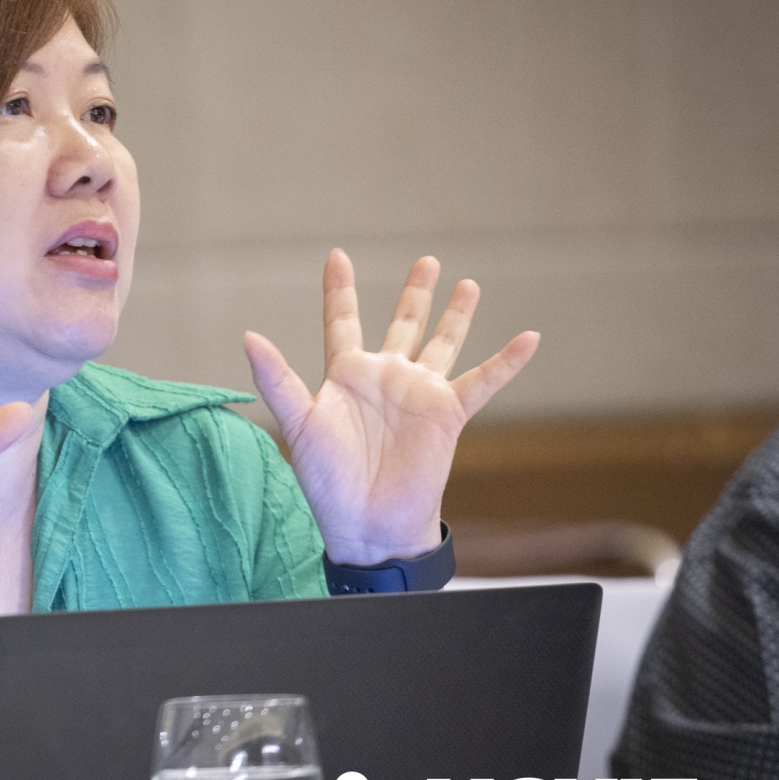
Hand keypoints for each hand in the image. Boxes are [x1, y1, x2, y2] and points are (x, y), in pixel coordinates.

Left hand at [242, 250, 538, 564]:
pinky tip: (530, 338)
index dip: (340, 290)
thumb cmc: (327, 480)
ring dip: (455, 316)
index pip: (342, 321)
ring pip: (441, 343)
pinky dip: (507, 361)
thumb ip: (277, 379)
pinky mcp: (448, 414)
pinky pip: (483, 381)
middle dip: (415, 294)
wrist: (367, 523)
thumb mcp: (298, 424)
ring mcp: (418, 394)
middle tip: (427, 261)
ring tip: (468, 284)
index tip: (338, 256)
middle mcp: (385, 379)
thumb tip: (248, 336)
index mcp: (346, 376)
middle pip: (403, 325)